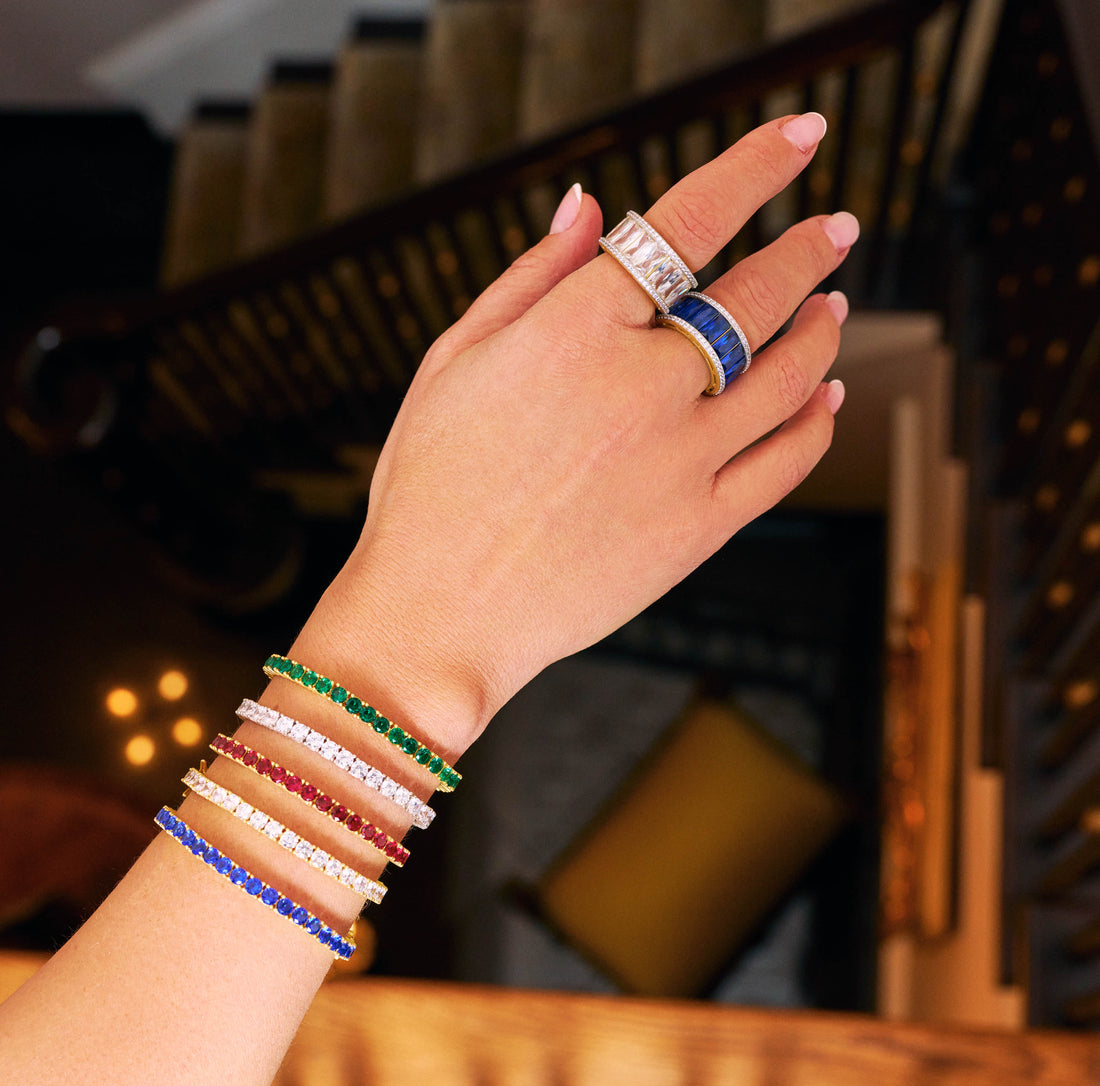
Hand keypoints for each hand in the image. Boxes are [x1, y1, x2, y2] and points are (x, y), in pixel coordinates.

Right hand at [309, 113, 855, 750]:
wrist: (442, 613)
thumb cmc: (430, 486)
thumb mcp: (454, 361)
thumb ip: (531, 277)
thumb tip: (590, 206)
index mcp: (575, 328)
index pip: (689, 221)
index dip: (755, 167)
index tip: (798, 139)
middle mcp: (642, 383)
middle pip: (757, 292)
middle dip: (807, 250)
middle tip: (834, 230)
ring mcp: (682, 459)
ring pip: (789, 372)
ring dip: (821, 329)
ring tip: (833, 306)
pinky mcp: (701, 528)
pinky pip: (787, 460)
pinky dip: (817, 419)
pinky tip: (826, 397)